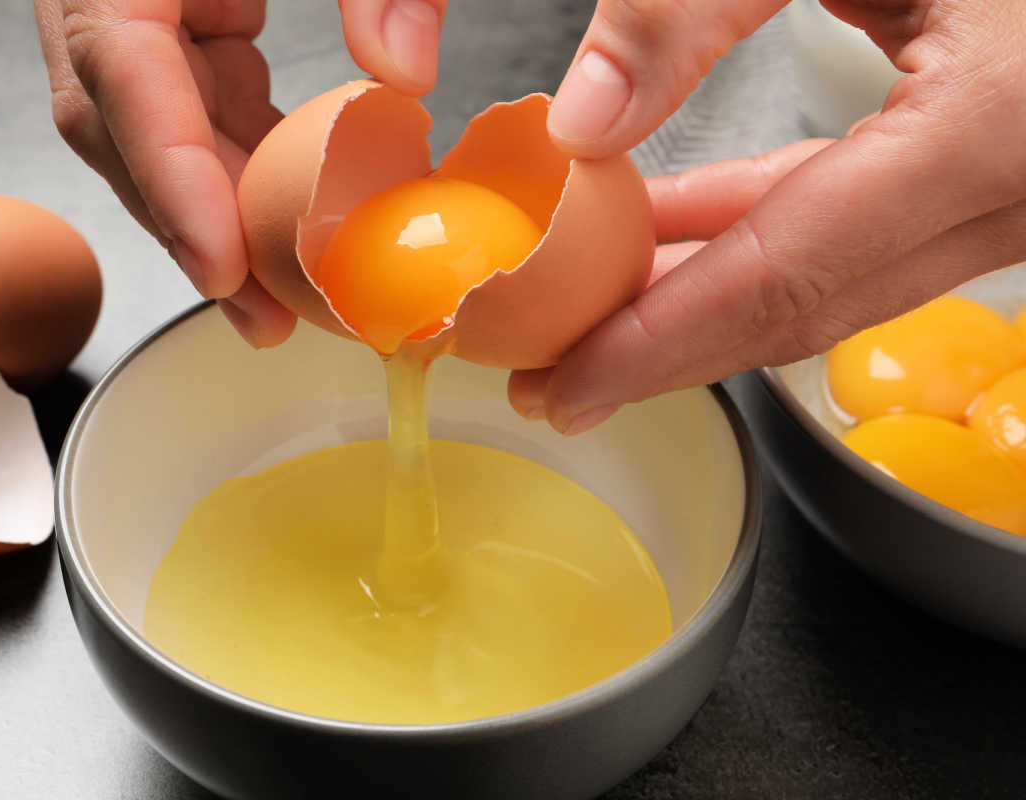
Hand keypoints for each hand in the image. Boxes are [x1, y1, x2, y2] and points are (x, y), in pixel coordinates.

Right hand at [33, 0, 445, 346]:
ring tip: (290, 305)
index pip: (119, 71)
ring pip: (158, 141)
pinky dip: (246, 179)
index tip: (223, 265)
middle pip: (126, 132)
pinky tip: (296, 229)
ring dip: (223, 224)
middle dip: (196, 232)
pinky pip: (200, 117)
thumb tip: (401, 78)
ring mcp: (134, 14)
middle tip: (273, 319)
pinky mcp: (178, 27)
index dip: (170, 177)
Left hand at [510, 0, 1025, 434]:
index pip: (785, 274)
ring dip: (702, 302)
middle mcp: (1020, 185)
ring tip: (591, 319)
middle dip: (666, 354)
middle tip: (556, 385)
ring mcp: (1014, 189)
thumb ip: (694, 9)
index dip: (662, 343)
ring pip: (829, 280)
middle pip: (803, 306)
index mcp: (991, 125)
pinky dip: (753, 238)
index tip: (570, 384)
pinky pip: (855, 229)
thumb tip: (583, 124)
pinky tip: (666, 238)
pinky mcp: (993, 168)